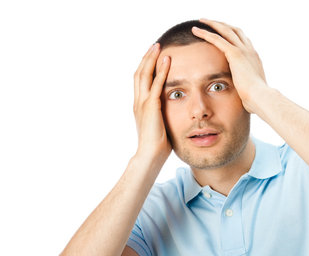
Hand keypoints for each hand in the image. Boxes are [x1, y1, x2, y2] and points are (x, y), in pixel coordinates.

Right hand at [133, 43, 171, 162]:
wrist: (150, 156)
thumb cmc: (157, 146)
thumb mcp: (160, 127)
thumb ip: (162, 116)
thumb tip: (170, 114)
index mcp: (139, 106)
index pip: (140, 81)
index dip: (146, 67)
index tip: (153, 56)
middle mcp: (138, 102)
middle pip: (139, 73)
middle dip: (147, 58)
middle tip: (154, 45)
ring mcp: (143, 103)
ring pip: (144, 75)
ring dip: (151, 59)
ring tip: (158, 46)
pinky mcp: (151, 106)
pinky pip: (156, 84)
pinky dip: (161, 70)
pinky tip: (167, 60)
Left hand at [191, 19, 268, 113]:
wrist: (261, 98)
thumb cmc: (256, 99)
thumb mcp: (252, 90)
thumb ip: (246, 86)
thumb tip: (243, 93)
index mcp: (254, 58)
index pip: (243, 40)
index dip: (232, 34)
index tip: (223, 33)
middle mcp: (250, 50)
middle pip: (235, 30)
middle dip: (222, 25)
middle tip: (210, 22)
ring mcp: (243, 50)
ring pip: (225, 30)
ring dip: (212, 24)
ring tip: (200, 21)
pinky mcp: (235, 54)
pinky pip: (217, 39)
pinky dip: (206, 33)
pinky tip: (196, 31)